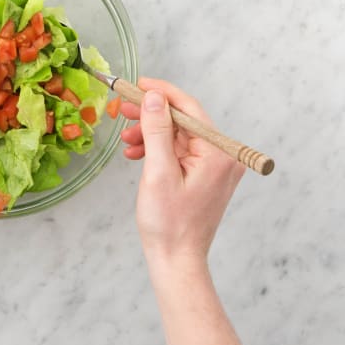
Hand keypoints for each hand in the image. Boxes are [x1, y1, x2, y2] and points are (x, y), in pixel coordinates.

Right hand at [120, 77, 245, 266]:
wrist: (176, 260)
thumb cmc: (168, 223)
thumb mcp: (158, 172)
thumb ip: (157, 131)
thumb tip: (153, 97)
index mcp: (218, 153)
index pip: (189, 108)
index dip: (161, 93)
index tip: (136, 85)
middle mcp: (222, 156)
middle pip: (183, 120)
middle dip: (151, 114)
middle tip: (123, 109)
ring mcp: (213, 167)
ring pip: (178, 135)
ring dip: (150, 133)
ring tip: (126, 139)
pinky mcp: (202, 176)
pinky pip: (178, 152)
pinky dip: (156, 149)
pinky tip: (136, 154)